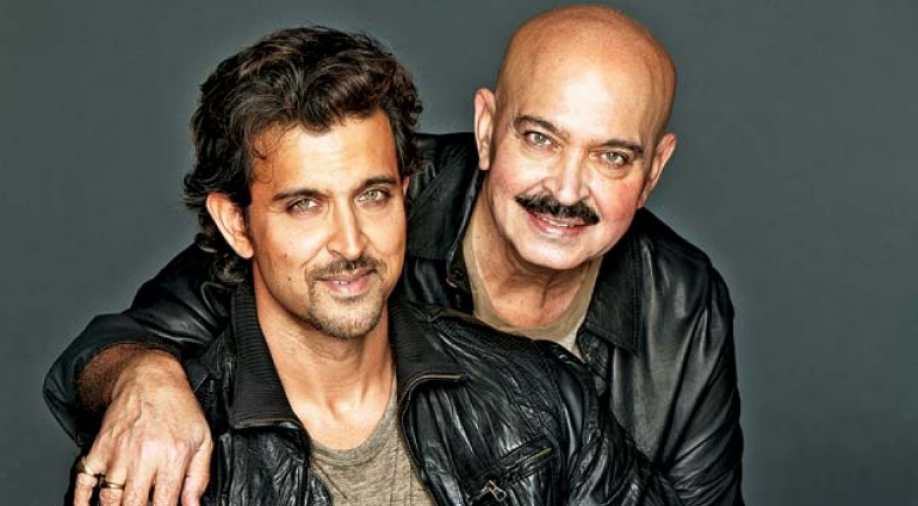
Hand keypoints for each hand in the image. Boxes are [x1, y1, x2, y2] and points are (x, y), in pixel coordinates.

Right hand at [73, 349, 211, 505]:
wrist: (149, 379)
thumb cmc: (178, 409)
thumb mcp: (202, 440)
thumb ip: (199, 478)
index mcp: (172, 457)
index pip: (163, 504)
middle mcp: (143, 457)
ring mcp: (117, 454)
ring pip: (108, 500)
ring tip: (124, 505)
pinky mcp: (98, 449)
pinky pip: (83, 482)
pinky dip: (81, 500)